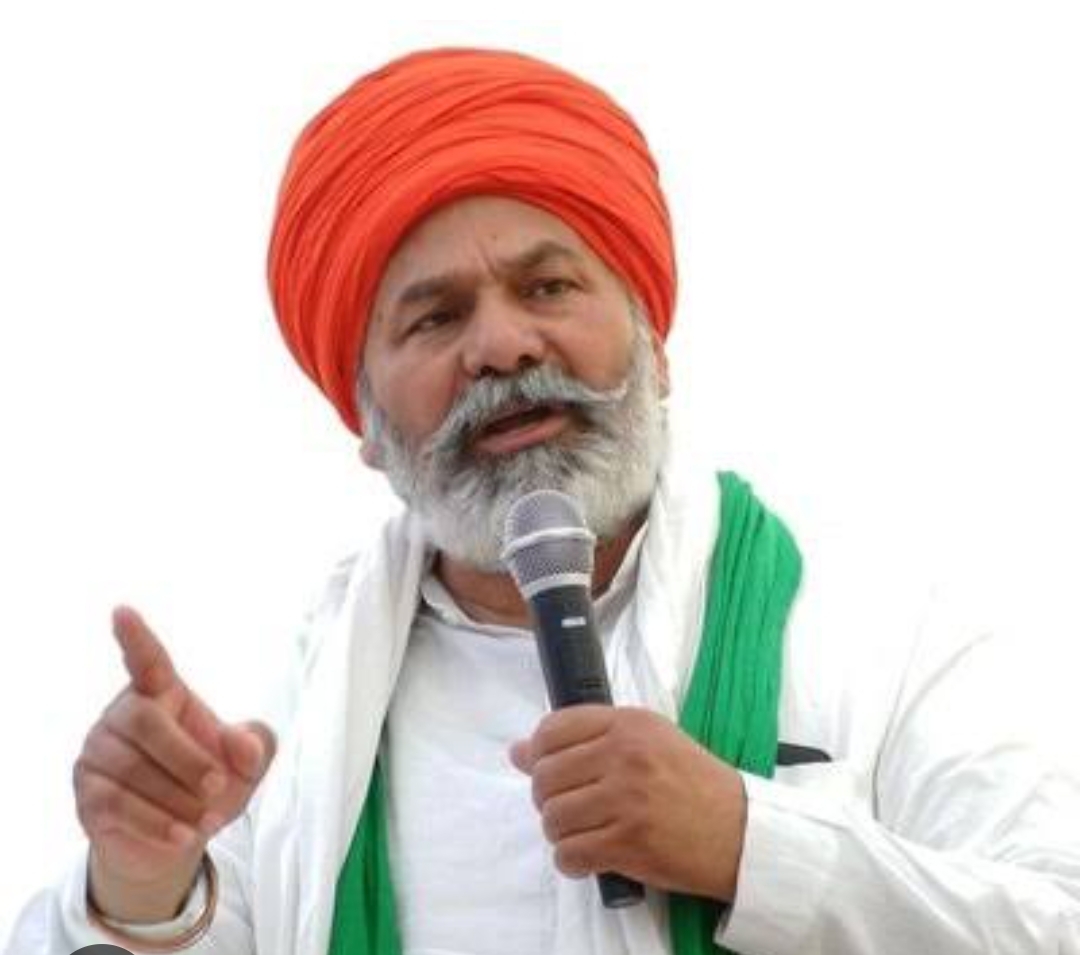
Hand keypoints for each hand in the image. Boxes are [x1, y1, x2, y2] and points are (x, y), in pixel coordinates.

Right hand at [75, 605, 276, 919]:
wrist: (181, 838)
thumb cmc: (212, 784)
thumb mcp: (246, 764)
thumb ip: (255, 745)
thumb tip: (245, 749)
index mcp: (161, 694)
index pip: (147, 660)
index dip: (136, 637)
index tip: (122, 611)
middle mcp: (122, 716)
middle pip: (146, 723)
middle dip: (187, 758)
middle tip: (219, 786)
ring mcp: (97, 755)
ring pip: (132, 771)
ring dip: (177, 799)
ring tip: (207, 819)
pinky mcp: (86, 796)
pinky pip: (116, 805)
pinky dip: (156, 823)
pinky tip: (183, 836)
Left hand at [509, 705, 746, 901]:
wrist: (742, 831)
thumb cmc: (694, 784)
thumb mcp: (648, 741)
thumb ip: (586, 739)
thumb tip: (518, 751)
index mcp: (629, 724)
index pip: (553, 729)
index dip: (539, 753)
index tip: (549, 768)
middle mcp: (625, 756)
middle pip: (545, 776)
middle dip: (547, 797)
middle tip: (570, 807)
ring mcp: (626, 800)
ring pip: (553, 817)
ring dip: (559, 831)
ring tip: (582, 832)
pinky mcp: (629, 843)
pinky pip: (569, 854)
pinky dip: (571, 861)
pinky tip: (588, 855)